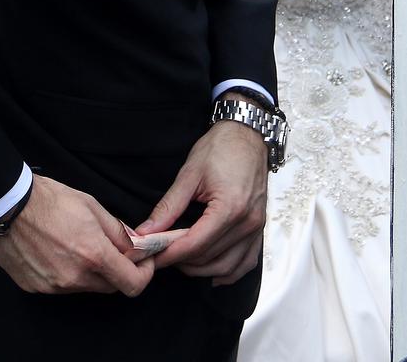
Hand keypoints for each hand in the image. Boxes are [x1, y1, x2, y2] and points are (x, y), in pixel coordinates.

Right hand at [0, 174, 154, 296]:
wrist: (8, 205)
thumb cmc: (50, 200)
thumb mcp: (92, 207)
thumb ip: (118, 232)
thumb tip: (136, 247)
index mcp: (94, 255)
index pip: (133, 284)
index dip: (144, 274)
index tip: (143, 263)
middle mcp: (74, 277)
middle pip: (110, 287)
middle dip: (117, 271)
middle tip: (111, 250)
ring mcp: (53, 286)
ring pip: (85, 287)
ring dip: (90, 272)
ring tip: (76, 245)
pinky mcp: (35, 288)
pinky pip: (61, 286)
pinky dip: (66, 273)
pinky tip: (55, 251)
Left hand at [137, 108, 268, 285]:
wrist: (248, 134)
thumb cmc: (221, 148)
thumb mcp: (190, 174)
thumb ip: (168, 207)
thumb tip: (146, 231)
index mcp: (230, 208)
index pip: (195, 245)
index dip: (170, 255)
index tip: (151, 257)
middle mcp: (247, 222)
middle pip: (209, 258)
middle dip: (182, 262)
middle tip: (161, 256)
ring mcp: (257, 228)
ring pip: (227, 267)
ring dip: (202, 270)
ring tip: (180, 260)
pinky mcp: (260, 228)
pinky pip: (246, 262)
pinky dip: (228, 271)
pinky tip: (211, 271)